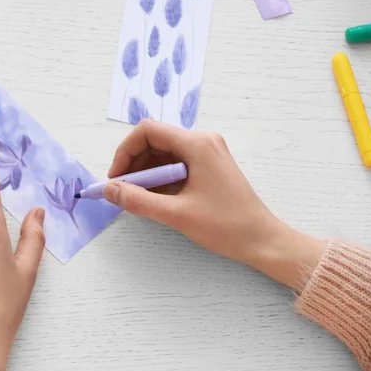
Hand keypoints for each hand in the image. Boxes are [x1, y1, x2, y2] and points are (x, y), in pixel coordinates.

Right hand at [104, 120, 324, 290]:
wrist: (262, 240)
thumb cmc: (225, 226)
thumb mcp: (176, 214)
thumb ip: (138, 200)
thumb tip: (109, 189)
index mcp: (197, 144)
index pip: (148, 131)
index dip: (125, 151)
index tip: (116, 178)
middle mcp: (202, 141)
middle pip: (155, 140)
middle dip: (134, 164)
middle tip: (123, 191)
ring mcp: (208, 153)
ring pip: (164, 153)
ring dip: (147, 173)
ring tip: (139, 198)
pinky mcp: (209, 166)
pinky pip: (176, 164)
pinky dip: (161, 179)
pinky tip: (156, 199)